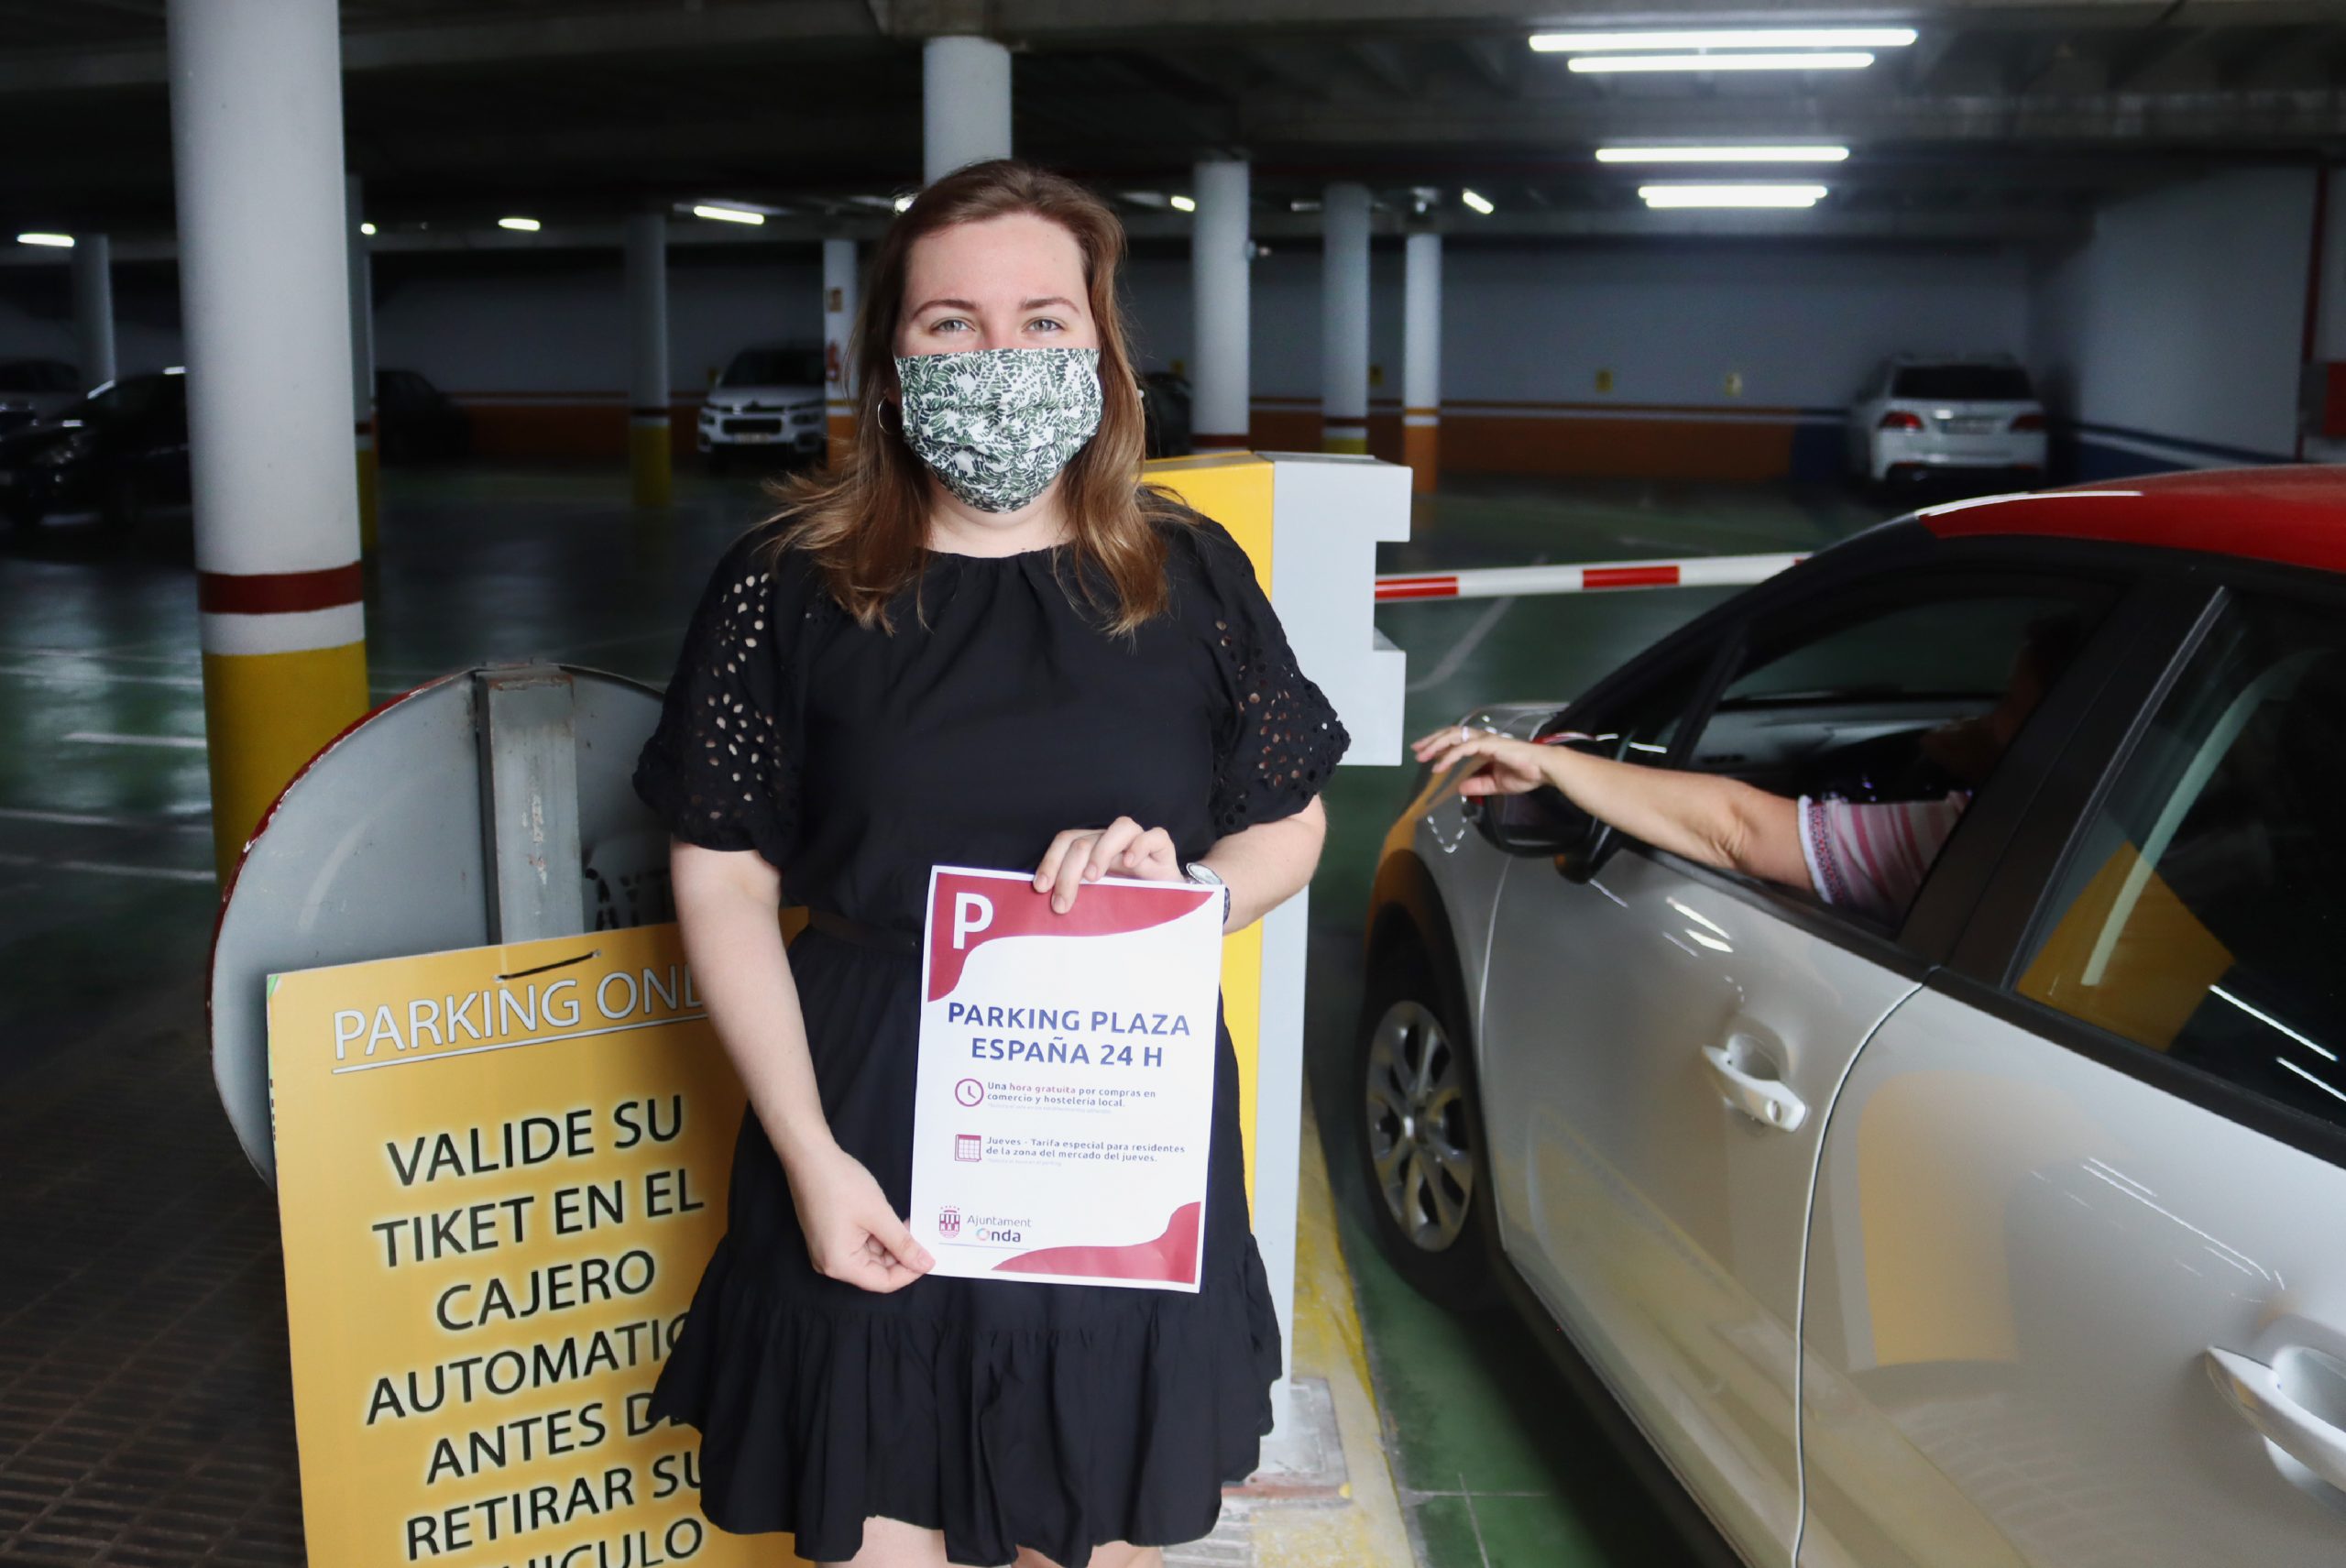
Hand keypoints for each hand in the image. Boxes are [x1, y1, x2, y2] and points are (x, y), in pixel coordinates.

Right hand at [783, 1141, 933, 1292]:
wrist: (810, 1156)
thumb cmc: (841, 1185)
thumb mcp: (879, 1215)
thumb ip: (903, 1243)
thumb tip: (925, 1264)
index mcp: (840, 1265)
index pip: (882, 1282)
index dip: (909, 1272)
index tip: (929, 1256)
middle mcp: (830, 1263)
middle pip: (875, 1270)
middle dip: (900, 1254)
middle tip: (919, 1233)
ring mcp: (827, 1250)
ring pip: (868, 1256)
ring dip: (889, 1243)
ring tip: (905, 1222)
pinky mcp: (828, 1236)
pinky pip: (858, 1244)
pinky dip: (876, 1235)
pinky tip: (888, 1219)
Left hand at [1034, 816, 1180, 912]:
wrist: (1169, 904)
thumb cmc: (1130, 902)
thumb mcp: (1098, 899)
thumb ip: (1079, 895)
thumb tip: (1049, 906)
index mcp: (1094, 849)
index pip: (1067, 841)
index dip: (1051, 861)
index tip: (1041, 887)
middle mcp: (1114, 841)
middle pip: (1085, 841)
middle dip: (1067, 872)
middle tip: (1061, 903)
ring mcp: (1140, 842)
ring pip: (1119, 827)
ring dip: (1100, 852)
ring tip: (1093, 878)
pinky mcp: (1163, 848)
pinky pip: (1153, 836)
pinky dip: (1140, 846)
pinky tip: (1130, 864)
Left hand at [1411, 726, 1553, 798]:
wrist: (1543, 770)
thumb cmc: (1524, 774)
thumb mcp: (1495, 784)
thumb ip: (1478, 785)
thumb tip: (1460, 789)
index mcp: (1483, 746)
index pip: (1456, 741)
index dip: (1439, 746)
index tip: (1424, 753)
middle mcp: (1482, 739)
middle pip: (1450, 735)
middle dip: (1432, 741)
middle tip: (1416, 749)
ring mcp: (1485, 740)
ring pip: (1454, 737)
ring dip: (1436, 746)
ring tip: (1423, 756)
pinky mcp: (1489, 745)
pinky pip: (1465, 749)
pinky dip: (1450, 757)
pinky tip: (1439, 766)